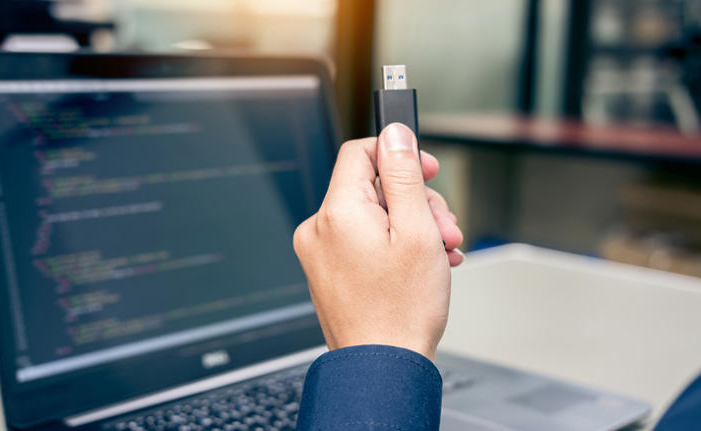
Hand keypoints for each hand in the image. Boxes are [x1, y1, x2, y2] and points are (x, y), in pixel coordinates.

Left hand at [293, 123, 463, 360]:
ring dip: (411, 226)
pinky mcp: (328, 270)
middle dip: (415, 201)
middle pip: (371, 187)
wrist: (382, 367)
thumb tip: (395, 134)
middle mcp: (319, 229)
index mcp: (337, 213)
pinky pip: (363, 240)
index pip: (359, 152)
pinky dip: (394, 245)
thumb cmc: (401, 311)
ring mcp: (320, 252)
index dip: (397, 153)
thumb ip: (404, 176)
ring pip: (372, 215)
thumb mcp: (417, 231)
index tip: (426, 168)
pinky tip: (423, 263)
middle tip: (444, 229)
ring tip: (439, 253)